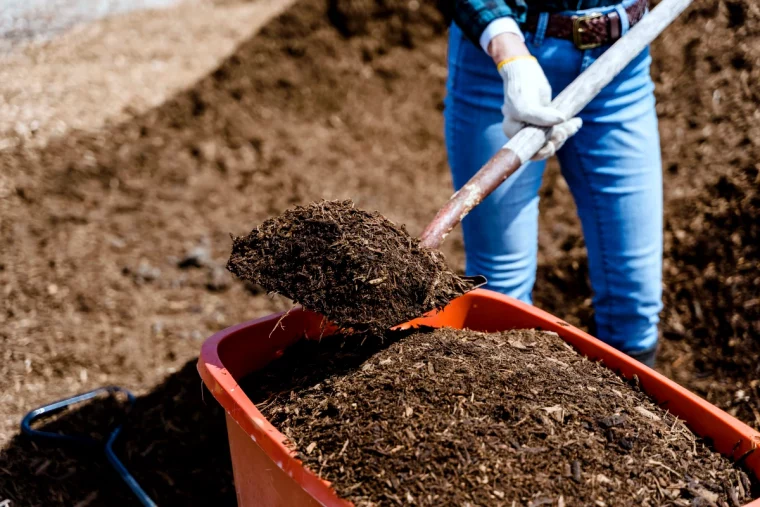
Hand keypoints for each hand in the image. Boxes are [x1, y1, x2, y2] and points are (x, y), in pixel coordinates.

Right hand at [489, 34, 581, 159]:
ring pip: (552, 138)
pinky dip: (568, 126)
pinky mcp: (546, 119)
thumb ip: (540, 116)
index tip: (552, 144)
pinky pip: (558, 128)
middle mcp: (523, 132)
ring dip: (565, 133)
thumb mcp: (526, 105)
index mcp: (513, 132)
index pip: (527, 151)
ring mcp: (535, 126)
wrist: (525, 71)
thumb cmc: (521, 88)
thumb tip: (562, 120)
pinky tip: (577, 122)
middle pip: (542, 146)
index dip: (541, 152)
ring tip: (575, 124)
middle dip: (556, 141)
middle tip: (565, 131)